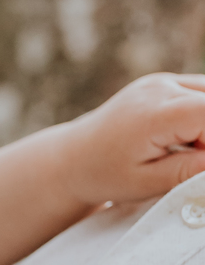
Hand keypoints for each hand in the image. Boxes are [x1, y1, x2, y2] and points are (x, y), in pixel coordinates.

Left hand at [66, 73, 204, 206]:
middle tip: (193, 160)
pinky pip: (199, 93)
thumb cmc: (105, 175)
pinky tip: (187, 139)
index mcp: (153, 114)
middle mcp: (158, 89)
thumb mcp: (148, 183)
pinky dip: (202, 115)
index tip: (201, 161)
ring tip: (189, 151)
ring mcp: (160, 82)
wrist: (73, 157)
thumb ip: (190, 170)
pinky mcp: (162, 83)